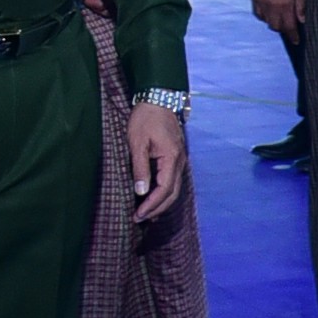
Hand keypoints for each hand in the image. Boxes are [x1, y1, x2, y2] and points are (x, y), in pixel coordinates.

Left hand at [126, 100, 186, 222]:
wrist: (158, 99)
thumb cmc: (146, 118)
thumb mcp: (137, 142)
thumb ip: (140, 167)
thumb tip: (141, 191)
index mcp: (171, 158)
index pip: (164, 190)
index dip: (152, 205)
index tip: (138, 214)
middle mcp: (180, 162)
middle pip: (172, 194)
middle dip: (157, 209)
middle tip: (139, 218)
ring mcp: (180, 160)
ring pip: (174, 189)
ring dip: (161, 203)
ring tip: (146, 213)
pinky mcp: (176, 158)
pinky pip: (172, 181)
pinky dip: (163, 193)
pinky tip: (152, 197)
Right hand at [248, 0, 304, 37]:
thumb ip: (301, 6)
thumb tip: (302, 20)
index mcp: (285, 6)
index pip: (289, 27)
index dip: (293, 36)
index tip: (296, 41)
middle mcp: (272, 7)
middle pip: (276, 26)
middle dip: (284, 29)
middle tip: (289, 27)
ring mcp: (262, 3)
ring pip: (267, 21)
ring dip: (274, 22)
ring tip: (280, 19)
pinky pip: (258, 13)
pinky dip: (264, 16)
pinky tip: (269, 13)